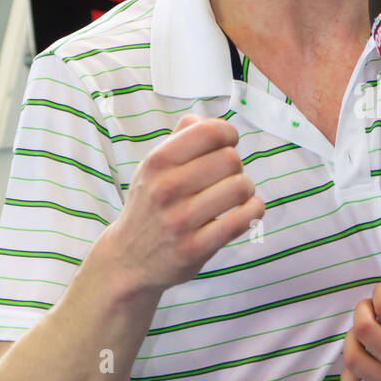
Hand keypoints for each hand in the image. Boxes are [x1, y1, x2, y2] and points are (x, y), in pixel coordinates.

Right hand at [101, 113, 263, 293]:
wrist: (127, 259)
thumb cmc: (150, 204)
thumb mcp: (152, 167)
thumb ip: (179, 138)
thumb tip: (203, 120)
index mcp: (158, 161)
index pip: (210, 131)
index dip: (228, 134)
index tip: (226, 145)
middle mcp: (166, 188)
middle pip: (230, 159)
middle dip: (236, 166)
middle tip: (226, 178)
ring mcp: (180, 220)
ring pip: (241, 187)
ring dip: (246, 190)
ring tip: (234, 197)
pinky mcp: (195, 248)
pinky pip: (243, 219)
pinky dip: (253, 211)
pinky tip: (244, 212)